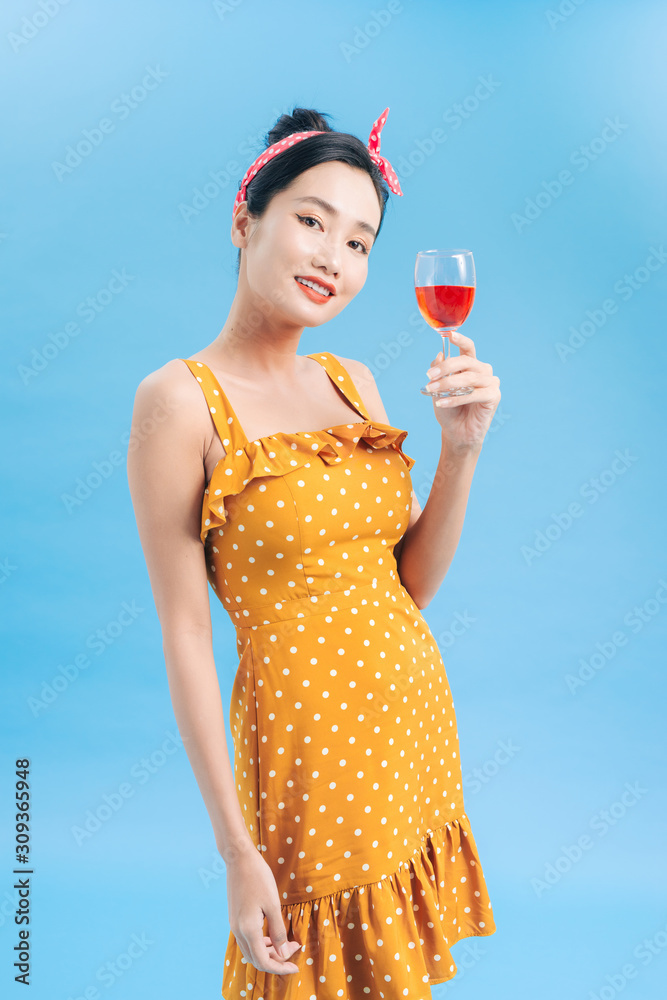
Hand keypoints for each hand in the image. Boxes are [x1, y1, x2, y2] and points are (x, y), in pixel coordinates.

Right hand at [225, 844, 301, 974]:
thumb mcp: (273, 904)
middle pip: (256, 959)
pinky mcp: (235, 918)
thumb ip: (278, 931)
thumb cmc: (258, 877)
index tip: (295, 967)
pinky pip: (248, 939)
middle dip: (276, 960)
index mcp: (248, 930)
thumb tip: (283, 954)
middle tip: (294, 951)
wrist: (239, 859)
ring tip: (286, 943)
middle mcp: (238, 931)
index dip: (280, 968)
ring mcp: (234, 924)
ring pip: (251, 950)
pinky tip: (272, 935)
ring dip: (269, 951)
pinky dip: (261, 942)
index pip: (264, 961)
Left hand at [424, 330, 499, 448]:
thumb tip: (439, 355)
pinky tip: (443, 403)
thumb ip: (439, 372)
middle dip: (446, 367)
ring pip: (469, 377)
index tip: (450, 334)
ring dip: (448, 384)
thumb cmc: (449, 410)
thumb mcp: (438, 389)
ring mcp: (490, 383)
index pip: (468, 348)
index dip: (460, 340)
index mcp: (471, 366)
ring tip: (433, 391)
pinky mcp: (494, 396)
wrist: (456, 433)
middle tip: (429, 375)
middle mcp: (483, 371)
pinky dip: (456, 398)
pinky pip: (474, 393)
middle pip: (466, 361)